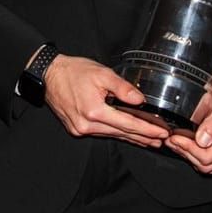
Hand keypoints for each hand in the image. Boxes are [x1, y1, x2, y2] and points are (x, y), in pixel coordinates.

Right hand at [40, 55, 171, 147]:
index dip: (147, 129)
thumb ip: (122, 88)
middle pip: (121, 133)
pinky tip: (127, 135)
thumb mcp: (102, 73)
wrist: (49, 75)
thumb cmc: (74, 72)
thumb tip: (140, 100)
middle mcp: (86, 125)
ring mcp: (80, 129)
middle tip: (161, 140)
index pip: (127, 124)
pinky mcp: (76, 129)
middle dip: (143, 137)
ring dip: (131, 138)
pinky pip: (102, 133)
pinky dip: (116, 133)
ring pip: (112, 135)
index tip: (162, 132)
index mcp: (94, 111)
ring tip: (149, 141)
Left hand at [165, 66, 211, 173]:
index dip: (187, 149)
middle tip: (171, 139)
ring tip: (175, 140)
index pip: (207, 157)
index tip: (175, 138)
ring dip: (189, 154)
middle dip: (186, 153)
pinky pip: (210, 157)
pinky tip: (186, 141)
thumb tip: (203, 140)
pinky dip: (196, 152)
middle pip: (206, 164)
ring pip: (207, 164)